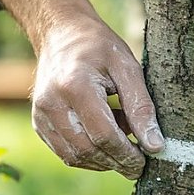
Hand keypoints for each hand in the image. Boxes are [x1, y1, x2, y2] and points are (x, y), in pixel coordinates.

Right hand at [0, 0, 164, 178]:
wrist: (60, 33)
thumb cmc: (98, 46)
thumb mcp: (127, 68)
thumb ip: (141, 107)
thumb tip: (155, 146)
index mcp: (75, 86)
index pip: (104, 135)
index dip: (127, 153)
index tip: (146, 159)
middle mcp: (52, 103)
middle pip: (88, 150)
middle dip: (116, 161)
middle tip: (138, 161)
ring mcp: (41, 115)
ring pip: (75, 157)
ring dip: (103, 160)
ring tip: (121, 143)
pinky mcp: (39, 123)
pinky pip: (65, 152)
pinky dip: (88, 154)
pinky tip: (103, 139)